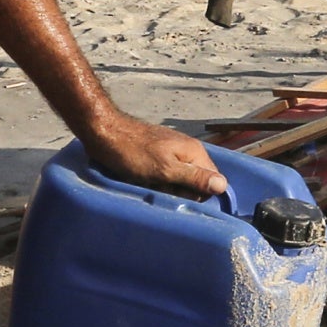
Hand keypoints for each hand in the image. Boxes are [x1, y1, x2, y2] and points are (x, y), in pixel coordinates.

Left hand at [85, 112, 225, 198]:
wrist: (103, 132)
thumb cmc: (132, 153)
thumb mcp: (165, 170)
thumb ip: (194, 178)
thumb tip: (223, 186)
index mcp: (195, 152)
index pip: (213, 182)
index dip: (196, 194)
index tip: (176, 194)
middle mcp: (188, 150)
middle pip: (195, 182)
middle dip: (179, 191)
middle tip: (159, 188)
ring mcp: (172, 151)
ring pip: (179, 180)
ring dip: (165, 188)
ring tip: (148, 183)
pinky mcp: (158, 155)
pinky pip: (165, 175)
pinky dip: (155, 181)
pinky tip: (142, 180)